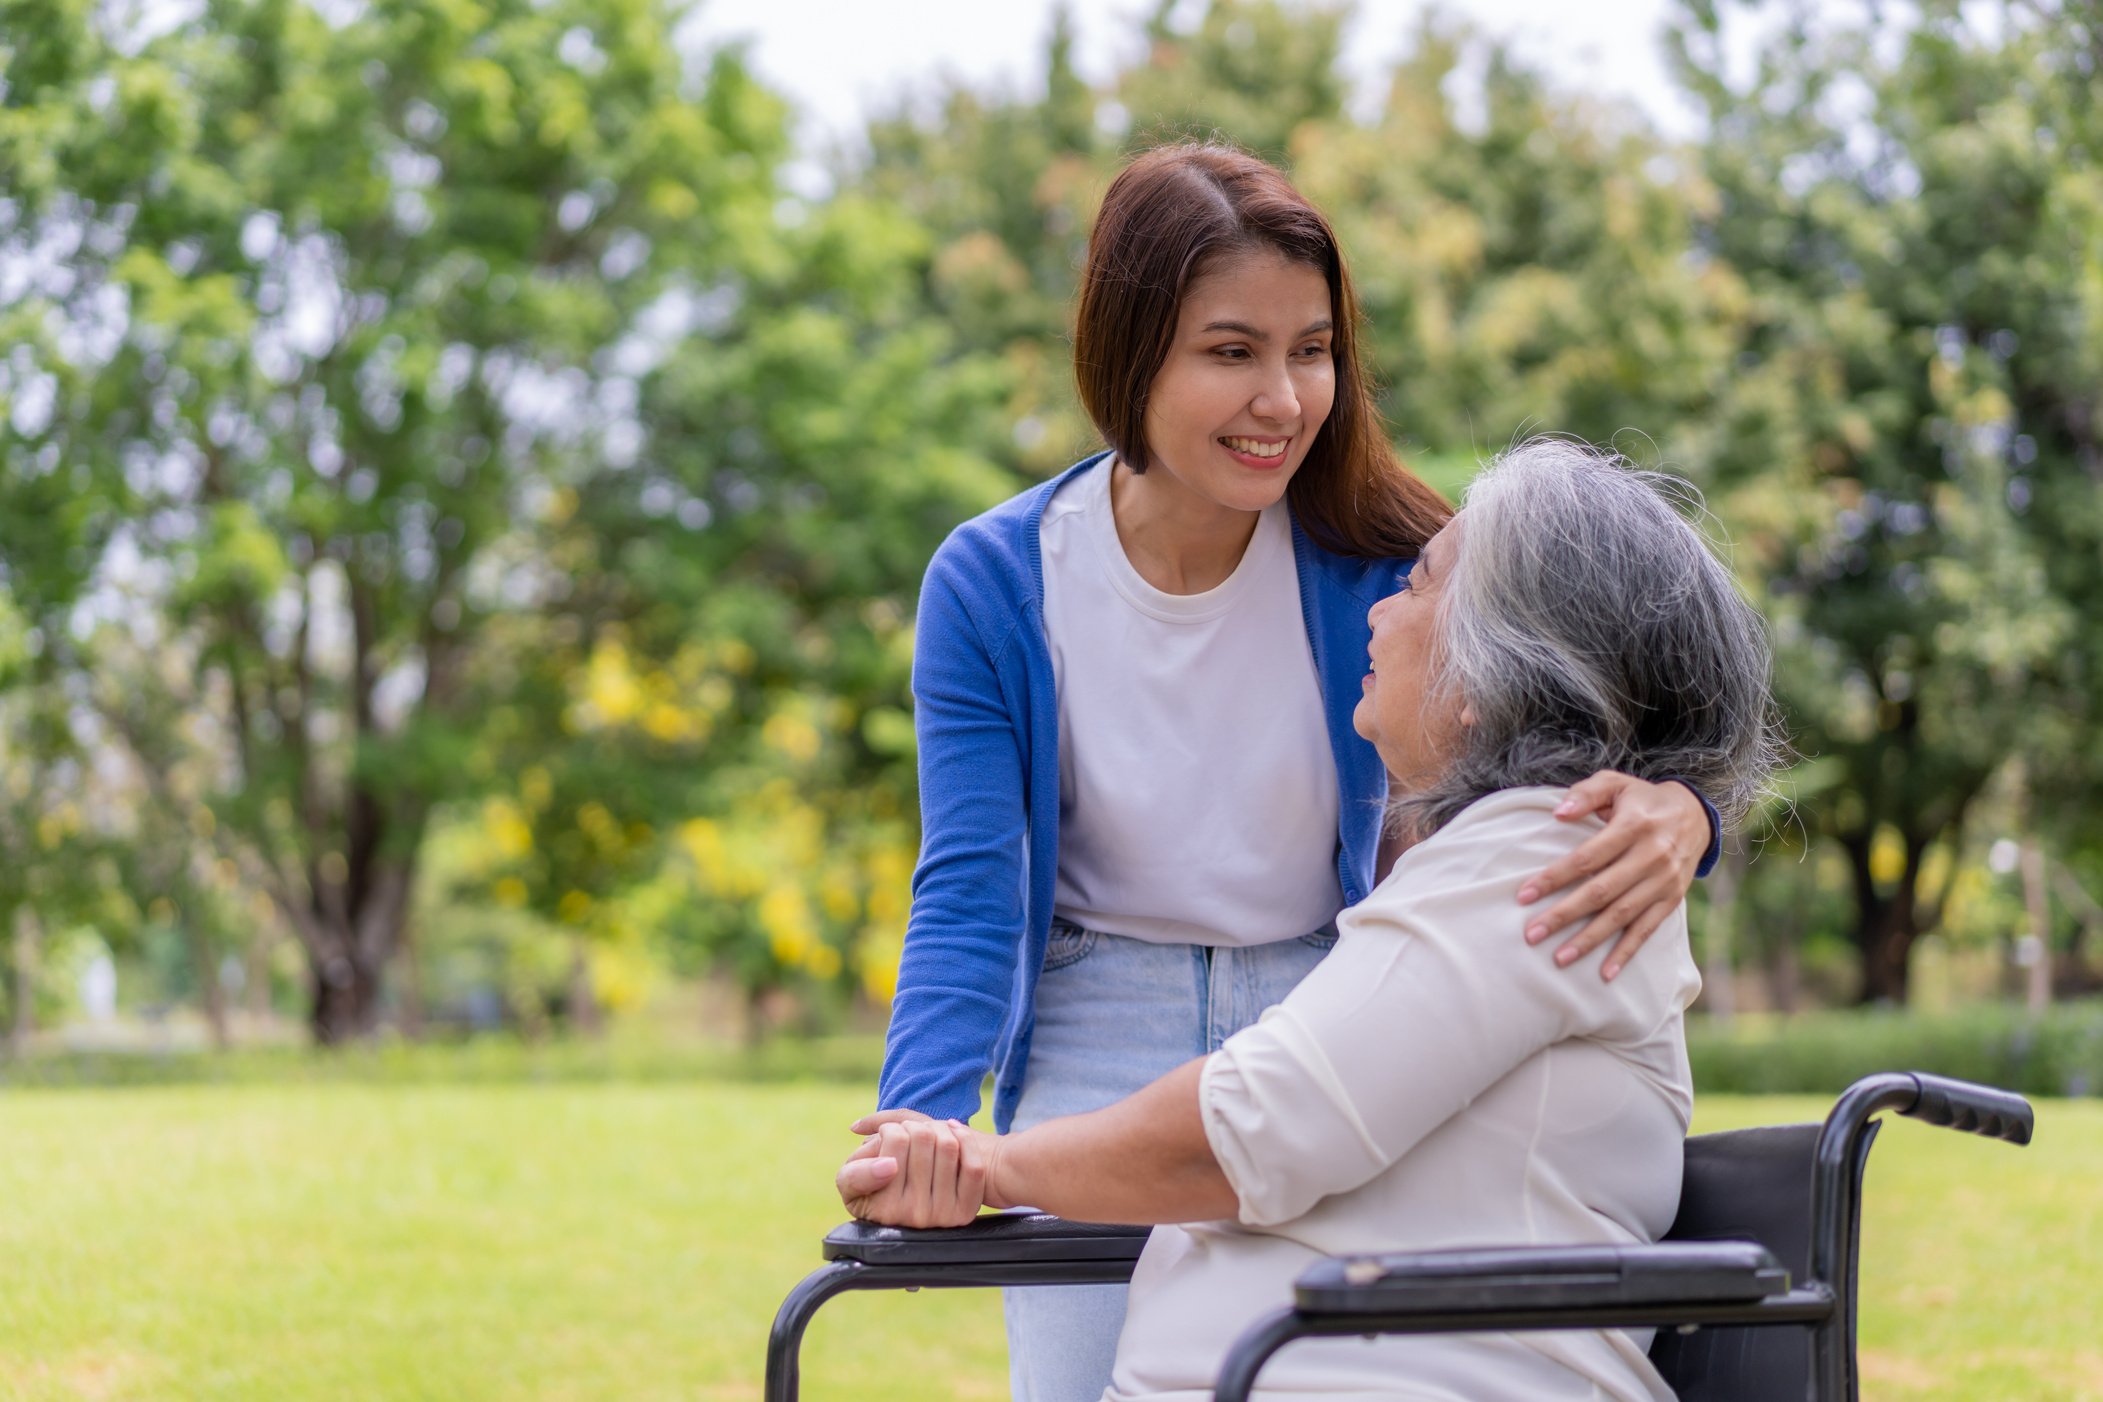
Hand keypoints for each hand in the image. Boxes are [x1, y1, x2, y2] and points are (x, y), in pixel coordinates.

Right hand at [836, 1118, 990, 1227]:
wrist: (910, 1210)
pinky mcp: (966, 1211)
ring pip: (948, 1146)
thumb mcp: (850, 1183)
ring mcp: (942, 1215)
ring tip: (928, 1131)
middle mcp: (913, 1214)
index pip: (894, 1141)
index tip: (889, 1133)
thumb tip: (889, 1165)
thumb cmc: (872, 1189)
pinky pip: (973, 1166)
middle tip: (909, 1130)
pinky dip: (965, 1141)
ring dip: (939, 1128)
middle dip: (914, 1125)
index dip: (891, 1128)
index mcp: (883, 1206)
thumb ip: (856, 1173)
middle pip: (922, 1138)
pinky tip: (952, 1134)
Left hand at [1517, 773, 1706, 979]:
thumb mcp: (1616, 783)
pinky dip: (1626, 953)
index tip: (1523, 896)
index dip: (1554, 877)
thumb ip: (1586, 794)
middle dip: (1564, 915)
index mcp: (1633, 826)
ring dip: (1590, 939)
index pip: (1587, 857)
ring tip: (1560, 957)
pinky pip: (1647, 929)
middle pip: (1601, 891)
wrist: (1696, 815)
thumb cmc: (1642, 800)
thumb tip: (1557, 813)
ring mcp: (1664, 881)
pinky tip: (1605, 974)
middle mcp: (1652, 856)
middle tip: (1532, 934)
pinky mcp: (1672, 899)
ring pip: (1622, 915)